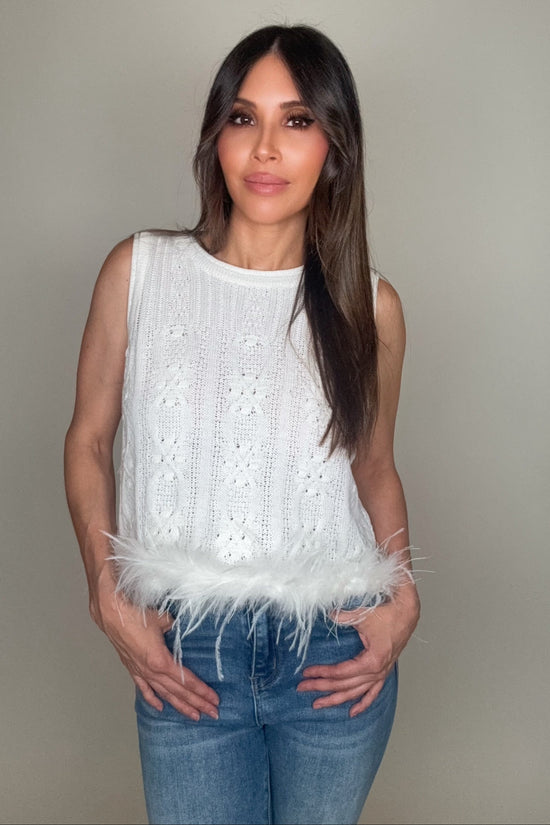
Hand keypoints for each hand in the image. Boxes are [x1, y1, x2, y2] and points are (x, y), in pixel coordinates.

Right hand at [90, 575, 219, 720]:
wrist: (111, 611)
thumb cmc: (136, 612)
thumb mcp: (163, 619)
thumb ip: (174, 628)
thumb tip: (178, 629)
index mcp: (160, 660)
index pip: (186, 680)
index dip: (201, 691)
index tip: (214, 700)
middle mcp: (151, 670)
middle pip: (178, 691)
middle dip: (197, 703)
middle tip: (212, 713)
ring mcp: (140, 671)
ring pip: (163, 693)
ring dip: (180, 705)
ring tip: (194, 716)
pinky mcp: (131, 667)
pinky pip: (144, 687)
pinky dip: (152, 698)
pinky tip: (161, 708)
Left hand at [297, 584, 419, 716]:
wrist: (407, 612)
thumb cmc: (387, 614)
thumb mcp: (362, 616)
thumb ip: (343, 617)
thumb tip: (327, 614)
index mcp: (372, 661)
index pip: (341, 672)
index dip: (322, 673)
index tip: (306, 673)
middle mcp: (377, 671)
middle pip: (345, 685)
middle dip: (322, 687)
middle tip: (303, 688)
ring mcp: (381, 673)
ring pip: (356, 692)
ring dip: (337, 699)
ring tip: (319, 704)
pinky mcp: (384, 671)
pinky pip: (373, 692)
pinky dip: (363, 703)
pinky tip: (352, 712)